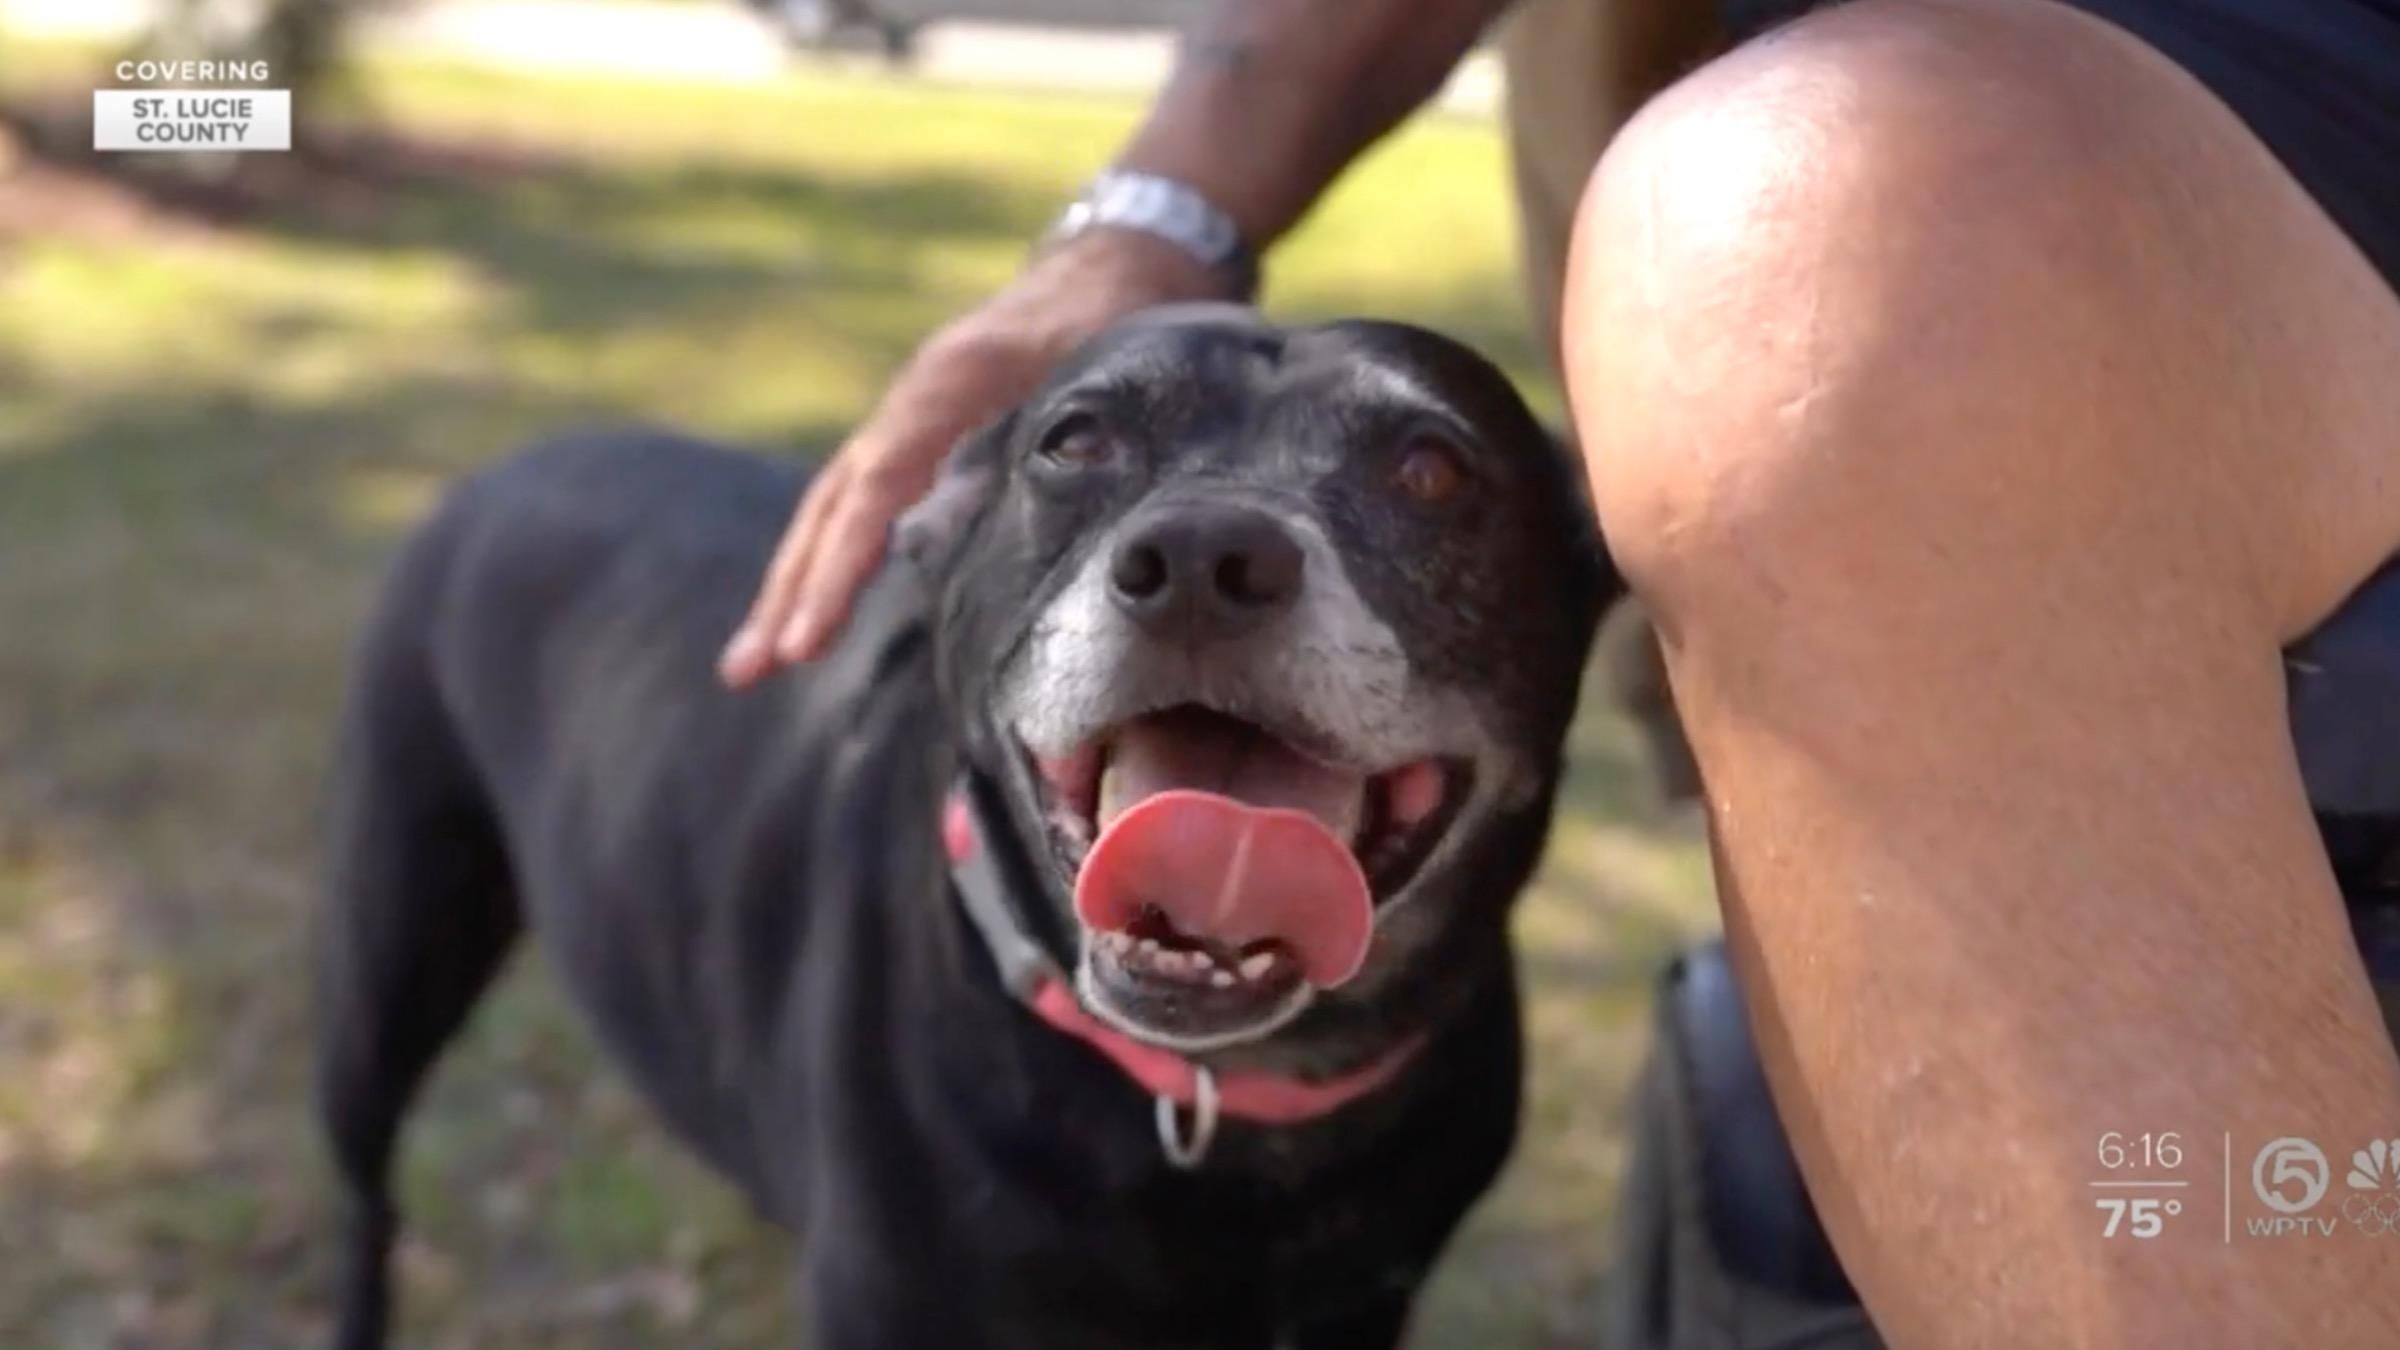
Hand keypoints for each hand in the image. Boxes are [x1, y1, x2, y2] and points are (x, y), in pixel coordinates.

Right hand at [719, 230, 1231, 685]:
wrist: (1103, 267)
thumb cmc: (1108, 319)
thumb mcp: (1103, 364)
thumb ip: (1072, 432)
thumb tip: (1036, 509)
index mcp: (946, 387)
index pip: (875, 492)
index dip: (840, 571)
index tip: (808, 642)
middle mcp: (908, 404)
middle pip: (831, 508)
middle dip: (788, 593)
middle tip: (745, 672)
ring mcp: (905, 420)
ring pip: (831, 511)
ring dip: (791, 586)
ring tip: (752, 664)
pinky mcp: (916, 439)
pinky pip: (856, 506)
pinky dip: (826, 560)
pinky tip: (804, 615)